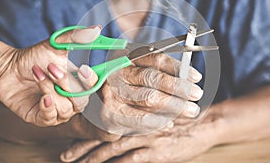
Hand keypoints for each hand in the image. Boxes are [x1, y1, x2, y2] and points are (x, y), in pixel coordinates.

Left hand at [0, 26, 100, 126]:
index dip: (90, 80)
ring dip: (50, 89)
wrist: (9, 68)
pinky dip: (47, 107)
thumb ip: (76, 37)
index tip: (83, 69)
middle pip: (81, 101)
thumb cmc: (35, 57)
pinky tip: (42, 96)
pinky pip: (50, 118)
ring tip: (36, 73)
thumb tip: (96, 29)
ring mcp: (58, 111)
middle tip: (51, 68)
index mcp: (79, 84)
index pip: (93, 87)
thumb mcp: (56, 45)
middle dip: (66, 84)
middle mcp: (72, 100)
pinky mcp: (41, 118)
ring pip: (65, 109)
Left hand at [60, 106, 223, 162]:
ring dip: (94, 158)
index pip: (107, 120)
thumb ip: (140, 114)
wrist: (204, 125)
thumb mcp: (159, 110)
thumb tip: (120, 121)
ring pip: (114, 148)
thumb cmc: (180, 117)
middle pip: (105, 135)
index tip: (72, 137)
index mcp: (136, 111)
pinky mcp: (157, 151)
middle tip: (65, 156)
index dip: (88, 129)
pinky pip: (132, 159)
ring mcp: (146, 137)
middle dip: (84, 147)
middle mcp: (137, 123)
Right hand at [88, 53, 203, 134]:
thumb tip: (188, 77)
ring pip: (150, 99)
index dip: (177, 68)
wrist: (94, 110)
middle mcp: (116, 73)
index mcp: (125, 58)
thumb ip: (158, 72)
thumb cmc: (121, 90)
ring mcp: (111, 94)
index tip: (196, 76)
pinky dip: (159, 122)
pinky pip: (141, 120)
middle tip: (197, 95)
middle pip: (153, 78)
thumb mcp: (136, 75)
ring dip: (175, 106)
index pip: (154, 58)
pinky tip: (170, 123)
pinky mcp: (110, 115)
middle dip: (179, 88)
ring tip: (191, 110)